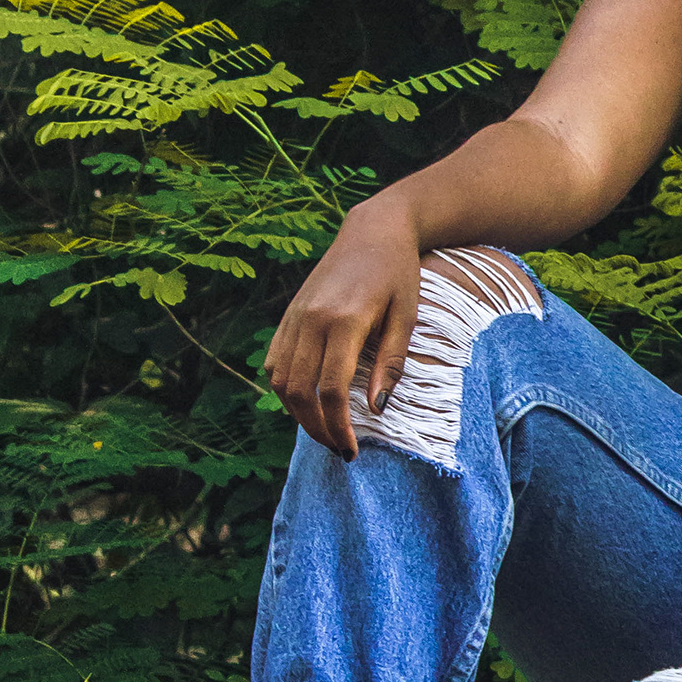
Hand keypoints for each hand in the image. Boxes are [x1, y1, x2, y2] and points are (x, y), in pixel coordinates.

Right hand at [265, 204, 422, 459]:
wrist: (374, 230)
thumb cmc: (399, 273)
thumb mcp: (407, 316)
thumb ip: (391, 363)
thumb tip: (376, 409)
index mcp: (344, 321)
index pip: (330, 390)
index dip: (338, 427)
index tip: (351, 451)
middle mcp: (311, 319)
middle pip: (299, 392)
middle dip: (316, 429)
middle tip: (338, 449)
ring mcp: (294, 316)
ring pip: (280, 380)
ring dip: (297, 413)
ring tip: (324, 430)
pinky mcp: (288, 314)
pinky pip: (275, 362)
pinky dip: (285, 389)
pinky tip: (306, 402)